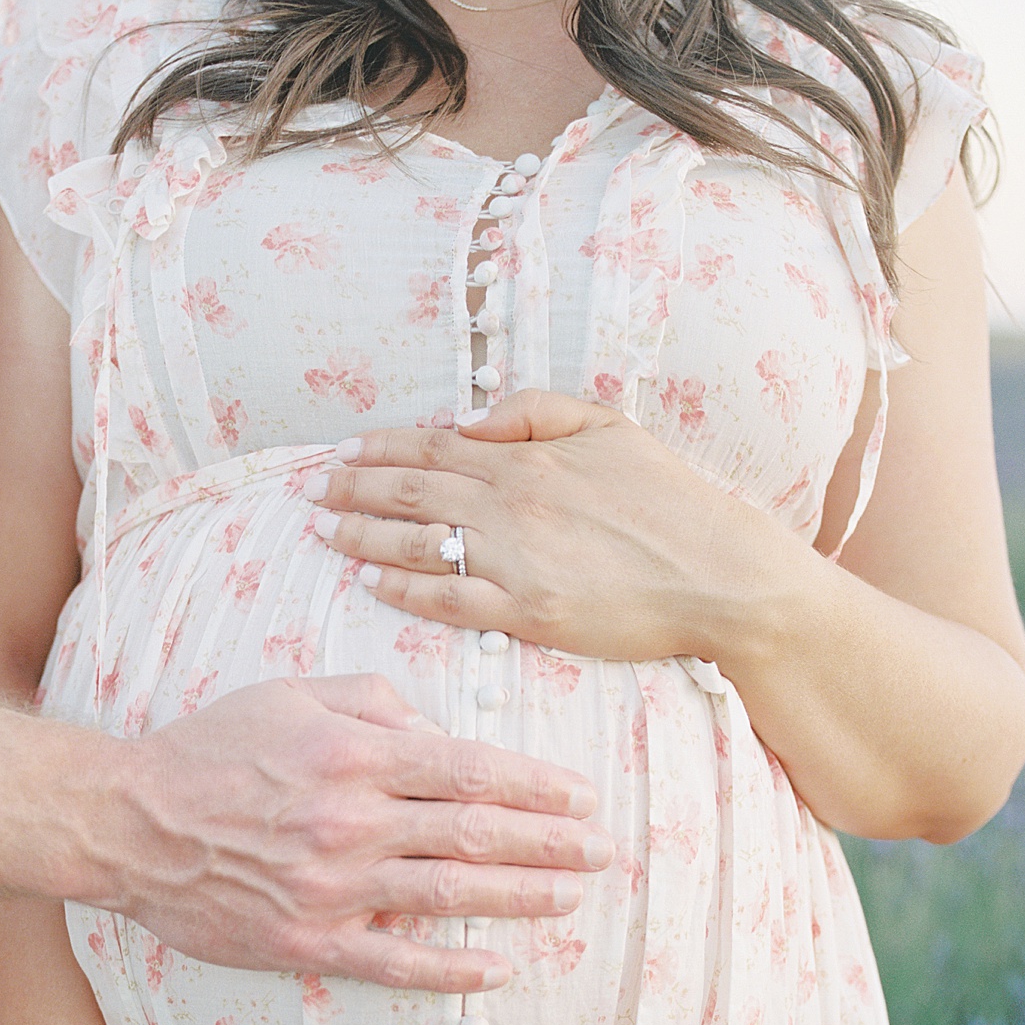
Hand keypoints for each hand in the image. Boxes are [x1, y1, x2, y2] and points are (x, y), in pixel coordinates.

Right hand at [109, 671, 613, 991]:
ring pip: (451, 893)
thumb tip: (439, 729)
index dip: (537, 785)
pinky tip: (497, 969)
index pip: (472, 769)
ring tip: (570, 898)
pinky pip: (396, 958)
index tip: (581, 796)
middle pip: (477, 833)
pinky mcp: (308, 940)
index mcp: (354, 754)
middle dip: (552, 843)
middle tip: (601, 851)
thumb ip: (374, 704)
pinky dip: (452, 966)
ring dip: (521, 898)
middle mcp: (353, 820)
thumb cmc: (211, 749)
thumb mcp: (290, 693)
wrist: (128, 822)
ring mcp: (333, 886)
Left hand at [307, 390, 776, 662]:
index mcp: (528, 458)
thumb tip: (468, 418)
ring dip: (362, 534)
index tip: (337, 452)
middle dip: (349, 489)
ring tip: (322, 533)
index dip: (378, 449)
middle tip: (305, 492)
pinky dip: (403, 587)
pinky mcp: (527, 613)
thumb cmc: (671, 500)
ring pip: (418, 542)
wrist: (719, 574)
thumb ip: (536, 412)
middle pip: (410, 492)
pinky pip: (448, 599)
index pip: (432, 447)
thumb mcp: (610, 426)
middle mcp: (510, 505)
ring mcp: (515, 561)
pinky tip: (370, 580)